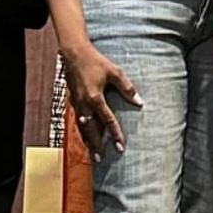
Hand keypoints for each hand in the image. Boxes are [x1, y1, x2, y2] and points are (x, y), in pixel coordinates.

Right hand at [61, 44, 139, 158]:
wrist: (74, 53)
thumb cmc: (95, 61)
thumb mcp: (115, 72)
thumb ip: (127, 88)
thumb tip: (139, 102)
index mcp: (95, 98)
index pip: (108, 121)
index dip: (115, 135)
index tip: (120, 147)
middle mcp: (84, 104)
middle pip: (91, 130)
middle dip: (96, 145)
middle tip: (100, 159)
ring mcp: (77, 103)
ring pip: (82, 126)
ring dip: (87, 140)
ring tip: (92, 152)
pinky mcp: (73, 100)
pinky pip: (78, 119)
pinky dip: (82, 129)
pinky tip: (85, 134)